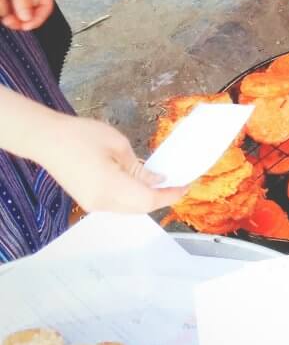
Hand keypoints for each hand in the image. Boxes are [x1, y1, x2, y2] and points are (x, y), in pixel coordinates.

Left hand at [0, 0, 53, 30]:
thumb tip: (27, 18)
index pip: (44, 7)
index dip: (36, 19)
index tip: (24, 27)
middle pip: (25, 10)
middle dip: (16, 17)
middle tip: (7, 21)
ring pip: (8, 6)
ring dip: (4, 9)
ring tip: (2, 5)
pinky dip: (0, 3)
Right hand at [35, 113, 186, 213]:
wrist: (46, 140)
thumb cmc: (82, 136)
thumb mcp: (118, 146)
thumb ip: (139, 168)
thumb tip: (157, 180)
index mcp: (110, 188)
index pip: (148, 200)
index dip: (170, 195)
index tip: (186, 185)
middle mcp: (101, 203)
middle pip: (140, 208)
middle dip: (162, 198)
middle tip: (179, 183)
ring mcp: (92, 204)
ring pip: (129, 208)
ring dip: (148, 198)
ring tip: (164, 182)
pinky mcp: (87, 201)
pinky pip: (118, 204)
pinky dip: (134, 196)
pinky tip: (142, 183)